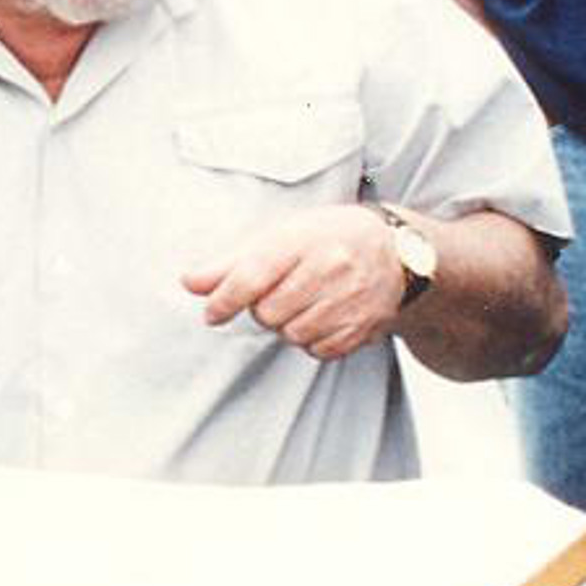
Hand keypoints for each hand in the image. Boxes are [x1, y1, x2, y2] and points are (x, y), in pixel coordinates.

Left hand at [182, 204, 404, 360]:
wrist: (395, 251)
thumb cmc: (324, 237)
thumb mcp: (278, 235)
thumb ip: (230, 262)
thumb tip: (190, 282)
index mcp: (301, 239)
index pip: (252, 276)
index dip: (224, 299)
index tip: (210, 314)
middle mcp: (328, 268)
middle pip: (269, 312)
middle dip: (261, 308)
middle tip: (273, 293)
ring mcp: (350, 300)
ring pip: (292, 335)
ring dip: (284, 325)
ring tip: (297, 302)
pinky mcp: (365, 327)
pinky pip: (318, 350)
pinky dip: (310, 340)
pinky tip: (317, 316)